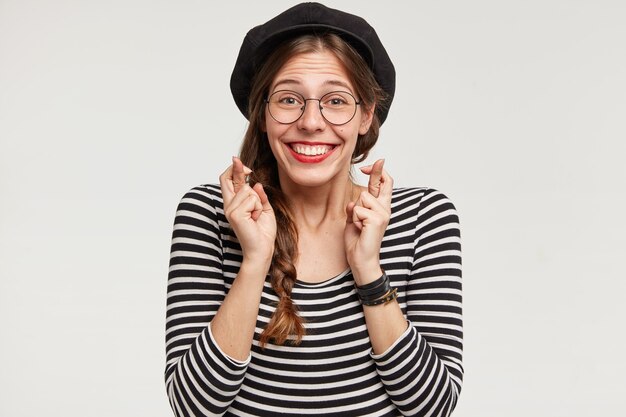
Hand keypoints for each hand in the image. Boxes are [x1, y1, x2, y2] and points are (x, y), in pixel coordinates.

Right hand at [219, 157, 276, 263]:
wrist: (262, 249)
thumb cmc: (263, 232)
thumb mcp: (264, 209)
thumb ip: (259, 196)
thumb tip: (255, 183)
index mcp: (234, 204)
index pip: (229, 182)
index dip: (233, 169)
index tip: (237, 160)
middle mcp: (229, 205)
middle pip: (227, 179)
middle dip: (235, 168)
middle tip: (237, 159)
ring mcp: (231, 210)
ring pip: (249, 191)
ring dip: (258, 202)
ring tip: (257, 216)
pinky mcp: (235, 214)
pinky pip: (252, 199)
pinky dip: (258, 207)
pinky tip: (255, 218)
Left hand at [344, 159, 392, 284]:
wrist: (361, 260)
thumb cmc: (357, 241)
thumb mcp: (353, 220)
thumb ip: (355, 208)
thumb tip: (353, 202)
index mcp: (381, 208)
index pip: (384, 184)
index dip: (379, 171)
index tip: (377, 161)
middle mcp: (385, 209)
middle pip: (377, 185)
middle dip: (371, 181)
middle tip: (372, 181)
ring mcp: (383, 214)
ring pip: (362, 198)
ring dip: (354, 212)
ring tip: (359, 226)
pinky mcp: (377, 219)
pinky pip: (358, 209)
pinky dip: (354, 219)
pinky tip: (360, 230)